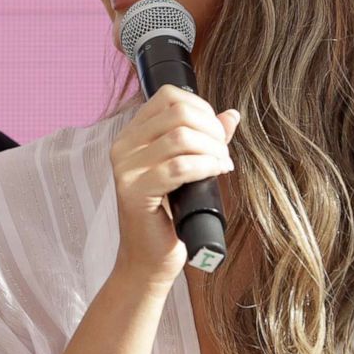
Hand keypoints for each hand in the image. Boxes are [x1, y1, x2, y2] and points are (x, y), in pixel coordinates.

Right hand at [109, 87, 238, 283]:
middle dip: (212, 130)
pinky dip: (206, 166)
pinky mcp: (134, 191)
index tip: (216, 133)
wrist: (149, 258)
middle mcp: (123, 146)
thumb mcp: (188, 170)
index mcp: (132, 135)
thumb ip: (205, 139)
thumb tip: (231, 114)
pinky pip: (180, 167)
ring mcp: (125, 168)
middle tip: (223, 154)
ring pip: (181, 137)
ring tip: (222, 166)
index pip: (169, 96)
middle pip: (178, 113)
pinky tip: (216, 173)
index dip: (202, 107)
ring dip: (213, 149)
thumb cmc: (169, 216)